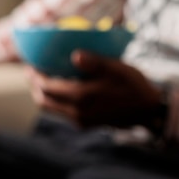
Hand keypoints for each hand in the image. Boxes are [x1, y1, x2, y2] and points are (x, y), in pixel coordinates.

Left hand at [26, 51, 161, 128]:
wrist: (147, 111)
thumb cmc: (132, 85)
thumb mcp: (116, 69)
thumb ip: (94, 62)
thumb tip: (74, 55)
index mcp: (81, 97)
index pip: (48, 87)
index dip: (36, 76)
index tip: (30, 65)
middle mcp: (77, 112)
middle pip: (45, 101)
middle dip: (36, 87)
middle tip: (33, 72)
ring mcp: (81, 120)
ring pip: (53, 109)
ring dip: (45, 95)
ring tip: (46, 80)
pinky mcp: (87, 123)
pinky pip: (64, 112)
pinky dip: (57, 101)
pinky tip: (64, 89)